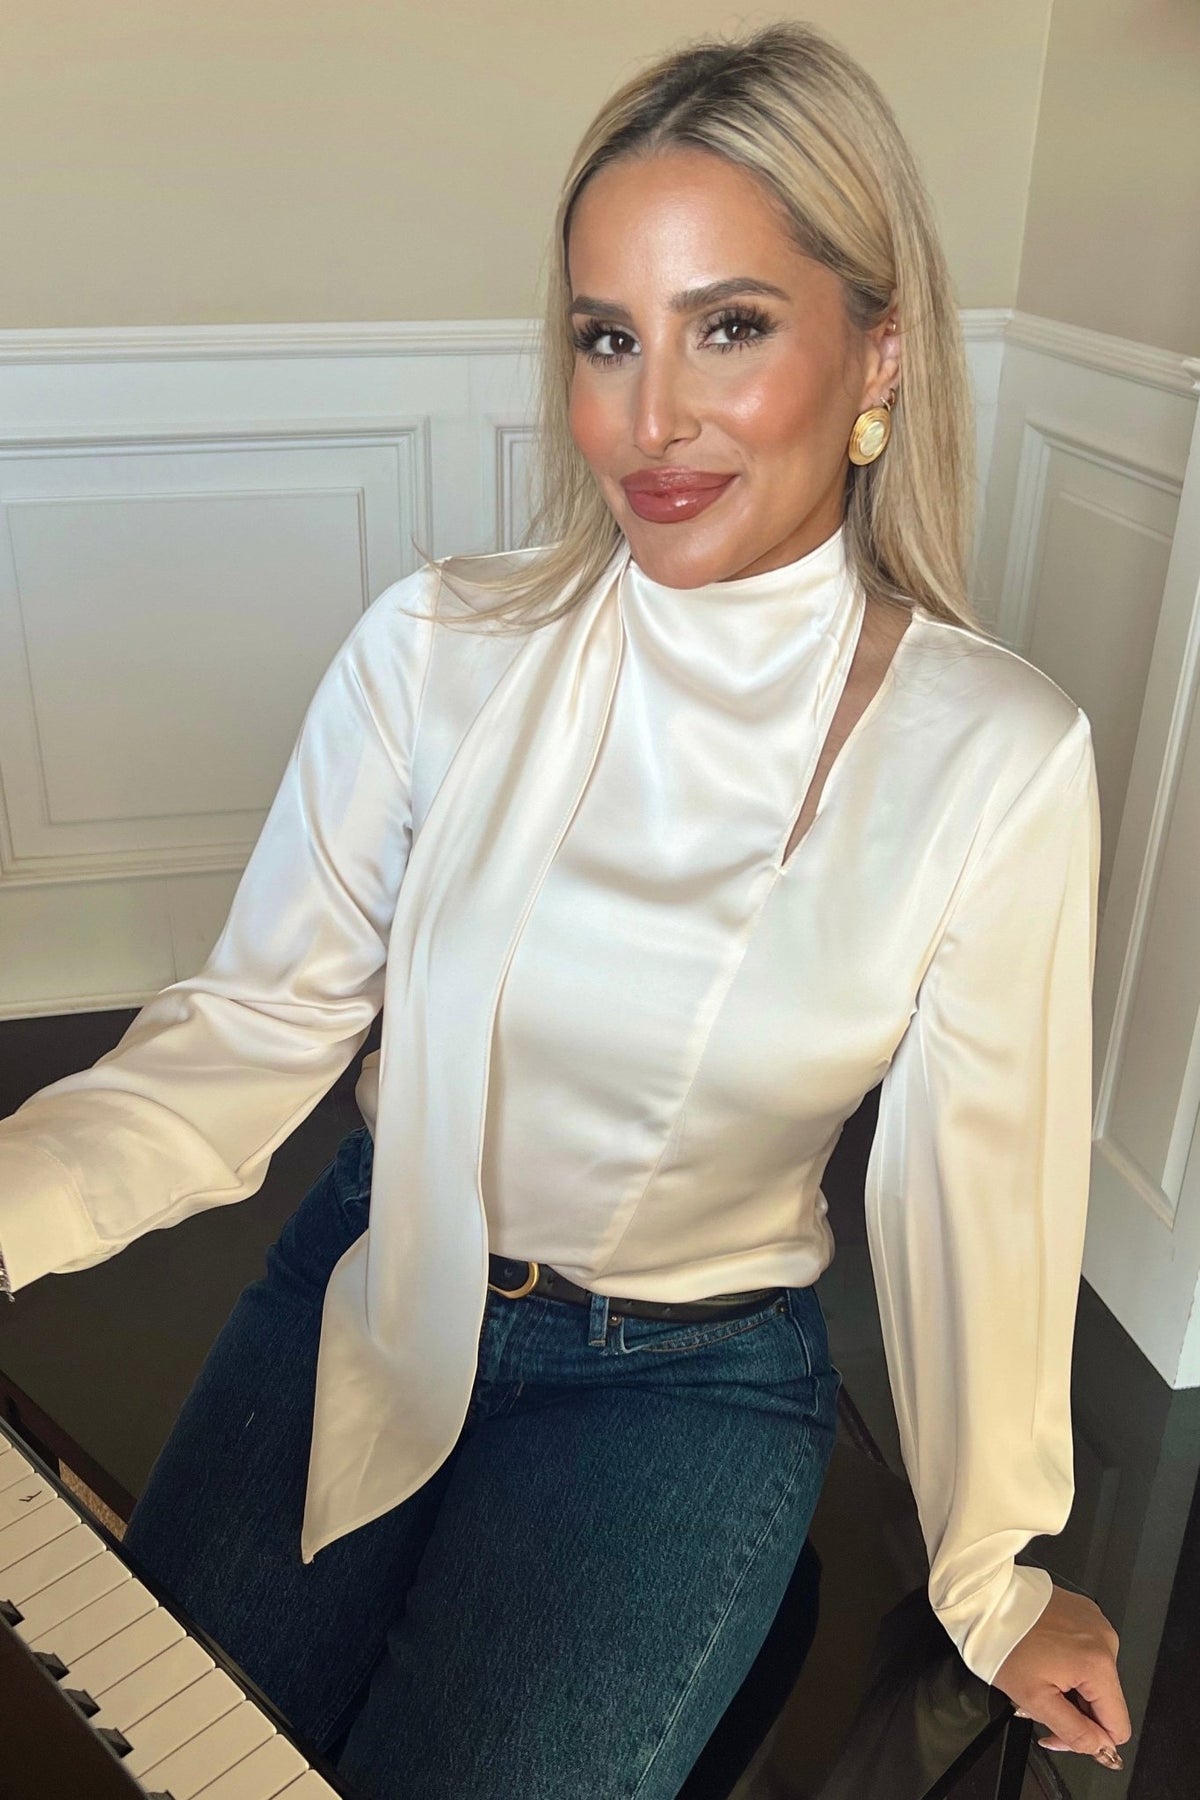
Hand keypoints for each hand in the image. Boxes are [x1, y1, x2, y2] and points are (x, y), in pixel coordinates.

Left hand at [992, 1583, 1130, 1769]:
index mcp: (1099, 1664)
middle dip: (1074, 1710)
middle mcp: (1105, 1639)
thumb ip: (1075, 1732)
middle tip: (1040, 1699)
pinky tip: (1045, 1654)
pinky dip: (1069, 1661)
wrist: (985, 1600)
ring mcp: (1096, 1622)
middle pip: (1106, 1702)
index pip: (1118, 1727)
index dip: (1090, 1739)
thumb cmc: (1003, 1644)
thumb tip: (1102, 1748)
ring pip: (1095, 1678)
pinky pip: (1087, 1652)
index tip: (1061, 1731)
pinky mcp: (1084, 1613)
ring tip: (1039, 1673)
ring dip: (1070, 1686)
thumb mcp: (1035, 1700)